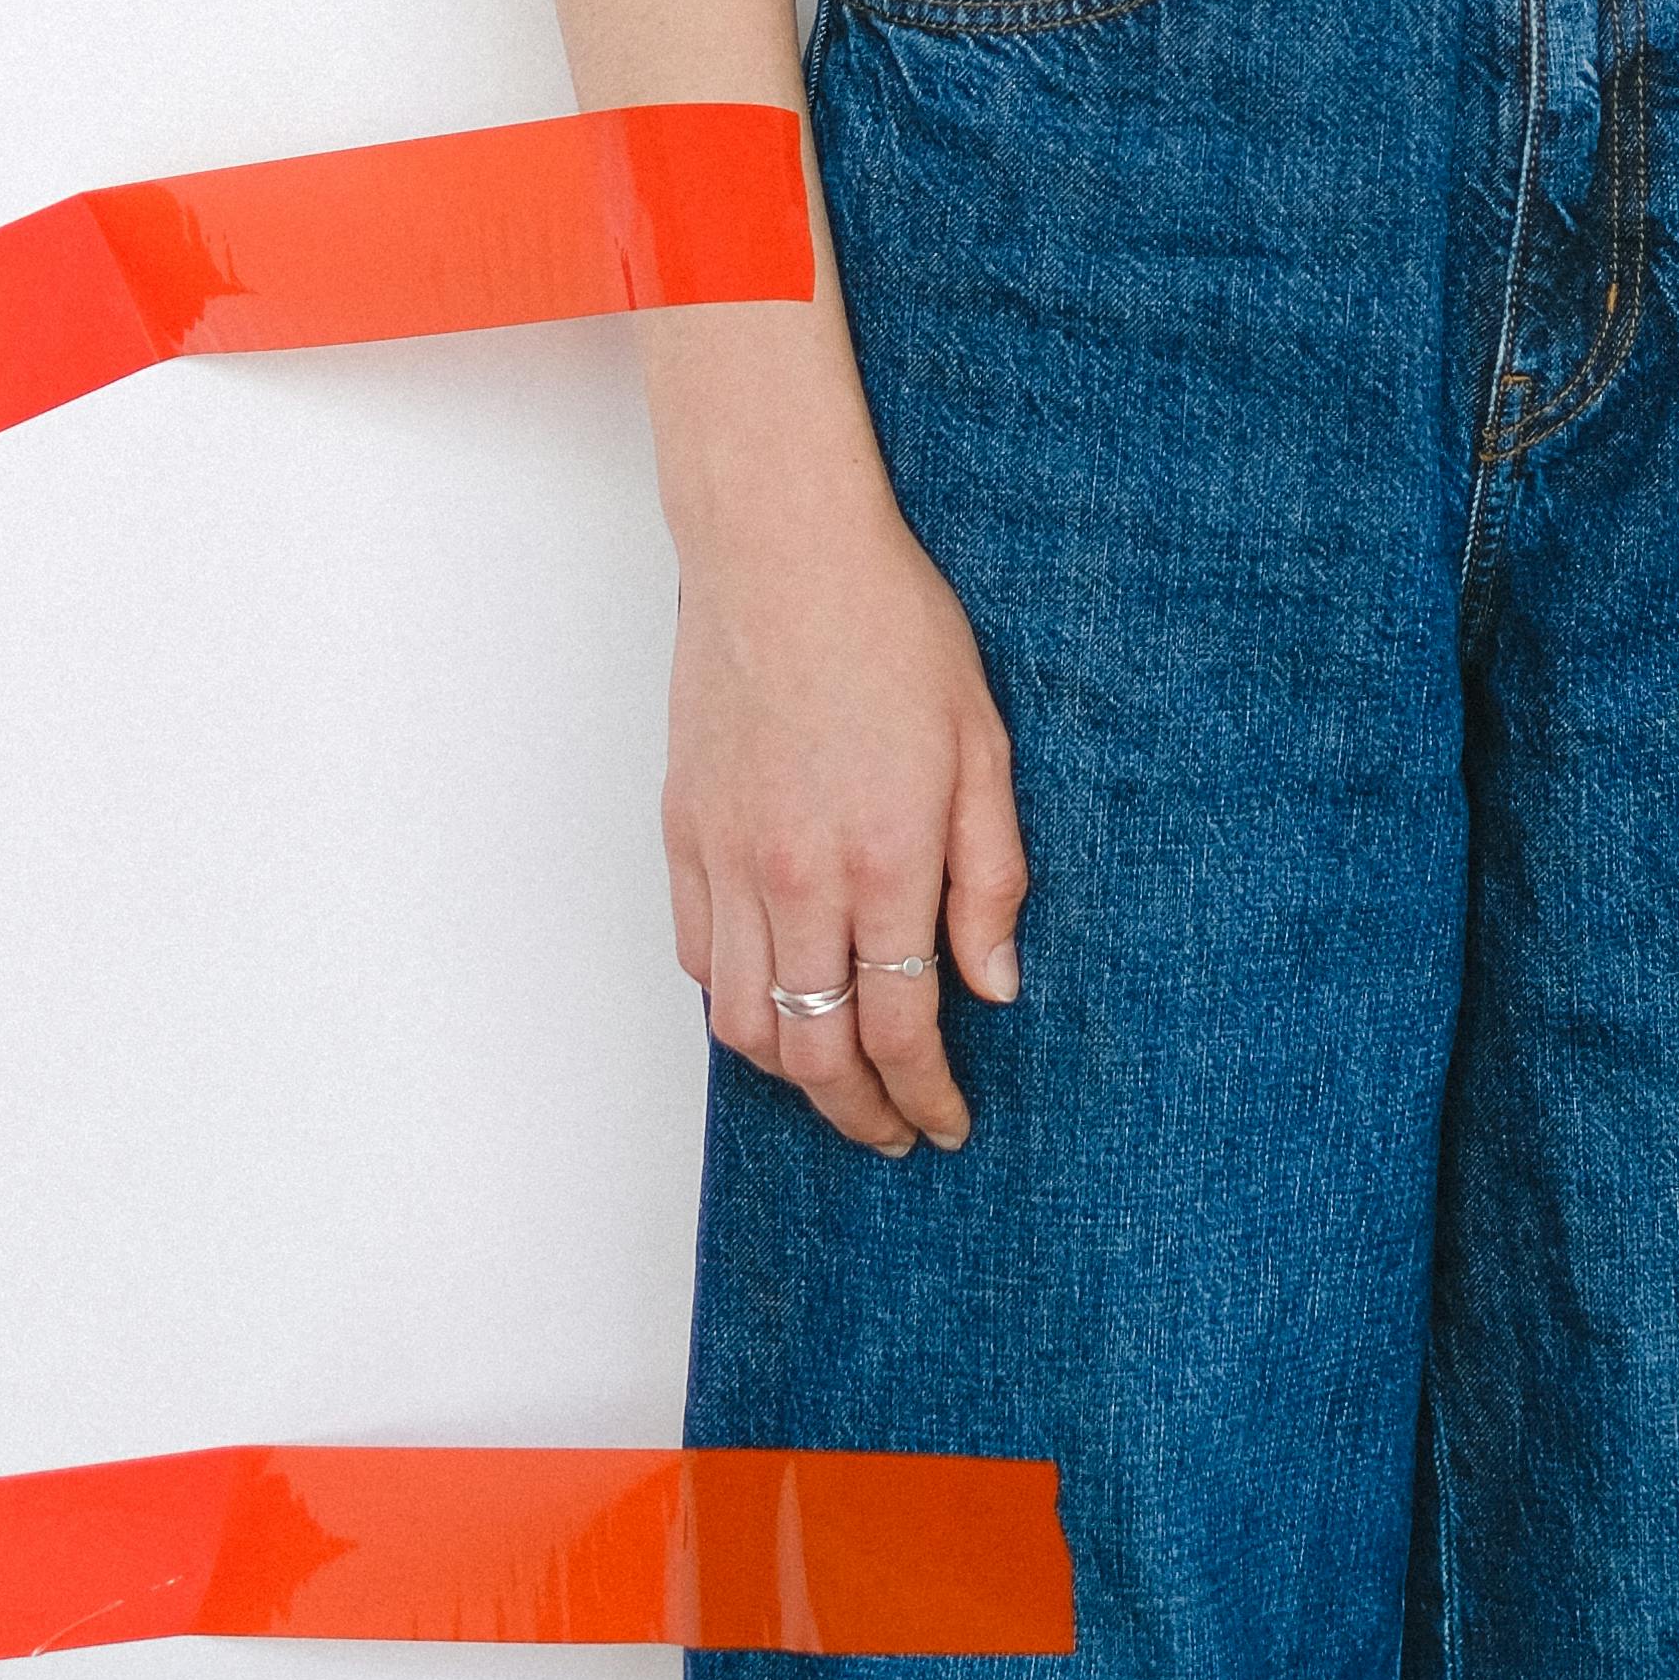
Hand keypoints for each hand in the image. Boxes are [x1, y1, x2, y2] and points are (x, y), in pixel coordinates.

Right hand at [661, 445, 1027, 1158]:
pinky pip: (698, 959)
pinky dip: (735, 1006)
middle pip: (816, 1052)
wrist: (782, 549)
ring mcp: (728, 859)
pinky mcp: (684, 832)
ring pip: (745, 1024)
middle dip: (861, 1112)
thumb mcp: (983, 746)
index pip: (901, 1029)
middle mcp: (797, 876)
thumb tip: (994, 986)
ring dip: (792, 1077)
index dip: (926, 1094)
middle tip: (895, 1130)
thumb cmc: (892, 628)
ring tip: (836, 1085)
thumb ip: (991, 877)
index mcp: (885, 857)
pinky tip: (777, 1003)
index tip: (947, 1122)